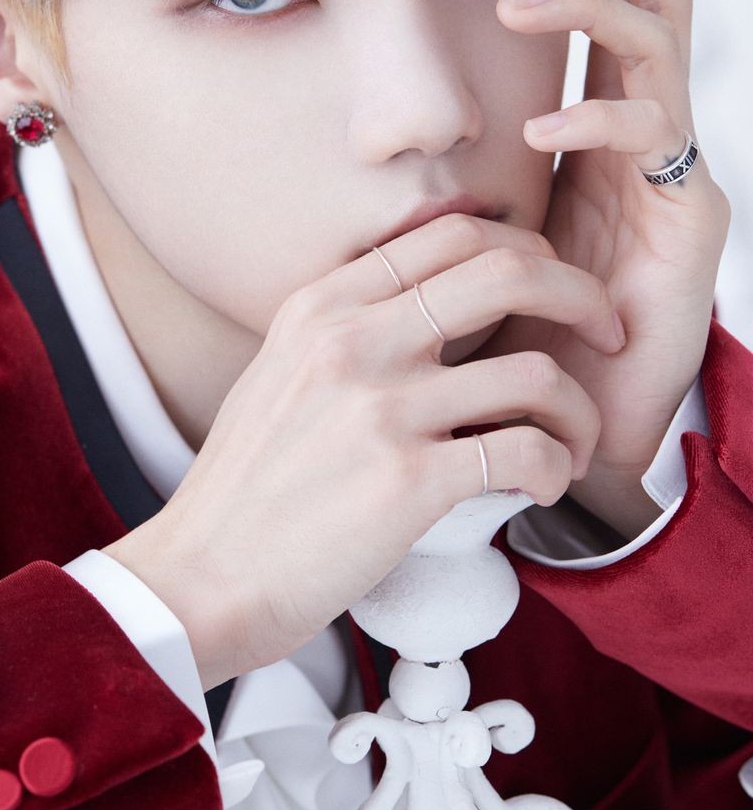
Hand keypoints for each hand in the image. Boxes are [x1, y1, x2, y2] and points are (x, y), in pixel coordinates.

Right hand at [105, 214, 623, 689]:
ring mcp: (381, 407)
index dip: (524, 249)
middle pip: (508, 270)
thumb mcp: (279, 372)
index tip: (553, 289)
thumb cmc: (245, 489)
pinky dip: (554, 470)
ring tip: (572, 445)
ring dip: (579, 411)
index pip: (451, 232)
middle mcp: (352, 340)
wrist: (202, 577)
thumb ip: (347, 330)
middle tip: (606, 333)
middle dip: (582, 295)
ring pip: (535, 371)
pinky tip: (542, 487)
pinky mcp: (408, 481)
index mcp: (321, 306)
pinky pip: (525, 453)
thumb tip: (427, 311)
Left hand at [479, 0, 730, 537]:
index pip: (604, 8)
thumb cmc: (520, 325)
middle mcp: (646, 136)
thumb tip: (377, 116)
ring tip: (517, 0)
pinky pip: (654, 146)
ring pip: (660, 50)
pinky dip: (597, 122)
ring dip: (591, 12)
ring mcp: (674, 172)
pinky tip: (544, 126)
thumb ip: (462, 164)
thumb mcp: (482, 224)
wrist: (575, 424)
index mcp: (598, 126)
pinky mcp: (691, 221)